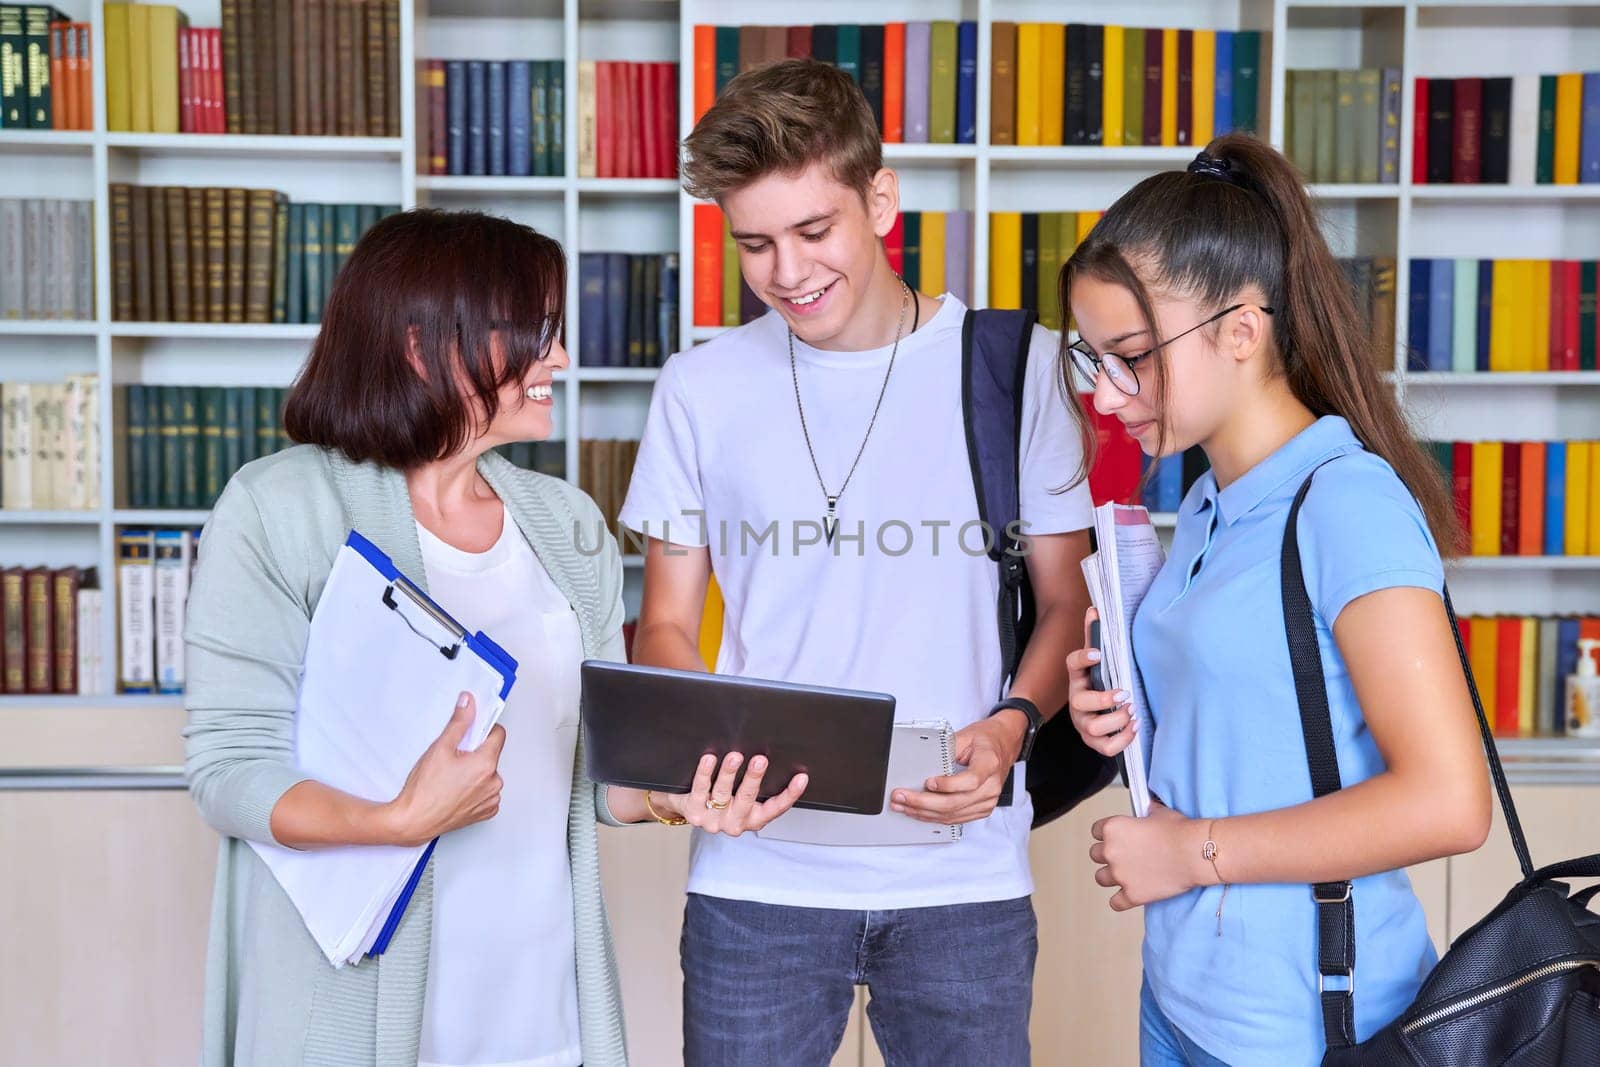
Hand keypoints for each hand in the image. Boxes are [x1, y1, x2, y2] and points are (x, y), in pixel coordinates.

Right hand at [386, 692, 505, 846]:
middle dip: (475, 753)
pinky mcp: (485, 812)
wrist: (414, 821)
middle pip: (491, 755)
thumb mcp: (440, 748)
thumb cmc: (424, 790)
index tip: (472, 733)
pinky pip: (487, 792)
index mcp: (486, 764)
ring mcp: (490, 799)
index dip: (484, 730)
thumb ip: (459, 722)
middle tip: (453, 759)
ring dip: (476, 772)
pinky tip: (457, 791)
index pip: (498, 734)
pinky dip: (476, 789)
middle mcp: (493, 783)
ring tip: (452, 778)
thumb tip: (468, 704)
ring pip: (488, 774)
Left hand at [654, 752, 807, 836]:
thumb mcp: (740, 795)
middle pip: (747, 799)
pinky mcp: (694, 811)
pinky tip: (709, 759)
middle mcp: (734, 823)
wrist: (685, 807)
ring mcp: (713, 820)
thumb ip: (754, 783)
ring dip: (729, 772)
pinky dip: (705, 772)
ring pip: (722, 793)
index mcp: (752, 819)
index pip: (775, 808)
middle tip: (760, 760)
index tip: (801, 778)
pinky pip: (700, 789)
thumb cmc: (719, 798)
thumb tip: (770, 753)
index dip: (790, 794)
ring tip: (734, 756)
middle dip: (754, 778)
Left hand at [891, 713, 1022, 824]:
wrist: (1003, 745)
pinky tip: (919, 812)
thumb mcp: (966, 735)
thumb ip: (947, 749)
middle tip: (901, 797)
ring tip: (903, 807)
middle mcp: (991, 786)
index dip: (948, 785)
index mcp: (989, 764)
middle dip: (923, 802)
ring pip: (953, 815)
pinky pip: (956, 819)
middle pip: (956, 803)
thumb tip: (922, 763)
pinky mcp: (981, 809)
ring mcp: (988, 801)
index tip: (928, 782)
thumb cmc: (985, 739)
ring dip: (924, 813)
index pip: (970, 781)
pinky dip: (934, 817)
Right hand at [1065, 607, 1137, 757]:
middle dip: (1104, 700)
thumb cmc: (1100, 683)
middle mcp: (1077, 702)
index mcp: (1078, 678)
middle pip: (1081, 703)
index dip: (1083, 658)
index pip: (1072, 664)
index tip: (1098, 653)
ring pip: (1094, 728)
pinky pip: (1106, 748)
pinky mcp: (1094, 742)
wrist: (1100, 712)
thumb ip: (1096, 636)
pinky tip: (1135, 726)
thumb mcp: (1098, 661)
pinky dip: (1123, 739)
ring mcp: (1084, 724)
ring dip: (1117, 721)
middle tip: (1124, 694)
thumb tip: (1095, 609)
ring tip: (1132, 711)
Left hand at [1089, 800, 1209, 910]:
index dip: (1106, 834)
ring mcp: (1120, 875)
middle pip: (1094, 854)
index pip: (1096, 830)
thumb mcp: (1159, 813)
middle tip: (1123, 855)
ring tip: (1125, 875)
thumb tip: (1147, 810)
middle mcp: (1111, 851)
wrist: (1194, 853)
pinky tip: (1128, 896)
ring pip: (1100, 878)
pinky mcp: (1132, 895)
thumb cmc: (1179, 832)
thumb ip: (1146, 812)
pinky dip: (1120, 901)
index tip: (1116, 837)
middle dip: (1107, 854)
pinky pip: (1115, 903)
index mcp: (1113, 828)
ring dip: (1110, 876)